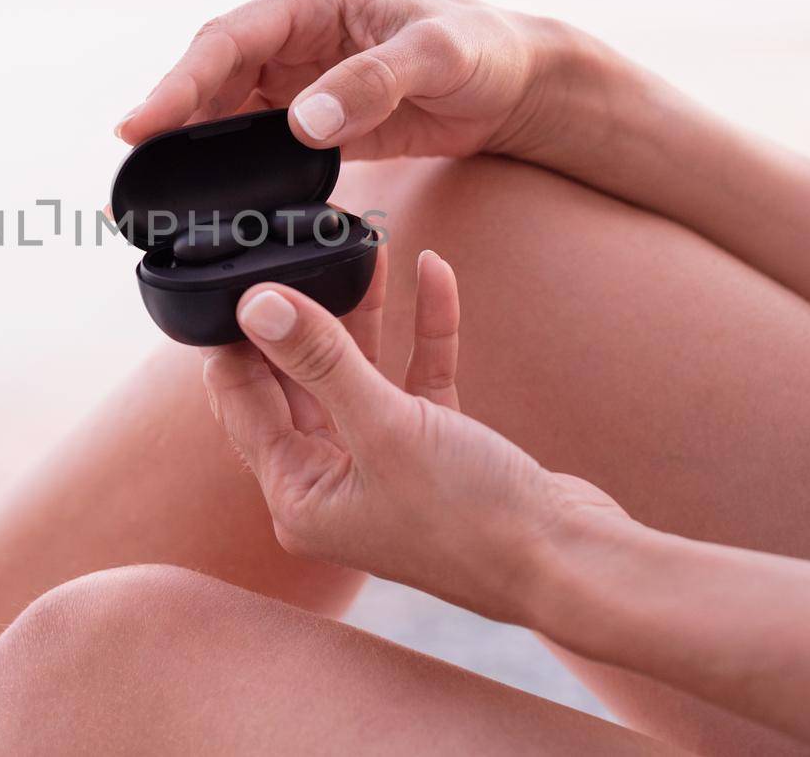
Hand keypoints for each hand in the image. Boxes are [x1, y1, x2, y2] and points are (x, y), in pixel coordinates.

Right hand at [117, 0, 608, 161]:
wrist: (511, 83)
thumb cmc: (479, 51)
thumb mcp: (436, 59)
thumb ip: (371, 84)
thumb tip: (301, 122)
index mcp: (307, 0)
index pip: (224, 41)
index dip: (175, 85)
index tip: (135, 128)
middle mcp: (288, 33)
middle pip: (207, 79)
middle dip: (165, 125)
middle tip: (130, 183)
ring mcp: (291, 76)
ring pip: (219, 114)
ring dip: (188, 152)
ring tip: (154, 203)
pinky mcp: (302, 115)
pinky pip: (248, 142)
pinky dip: (224, 171)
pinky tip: (207, 205)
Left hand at [202, 251, 625, 623]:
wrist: (570, 561)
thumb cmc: (472, 518)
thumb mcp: (383, 427)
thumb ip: (318, 361)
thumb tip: (256, 306)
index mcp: (297, 496)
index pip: (243, 402)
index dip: (239, 337)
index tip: (243, 274)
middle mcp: (331, 484)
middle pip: (297, 381)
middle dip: (304, 314)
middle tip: (304, 252)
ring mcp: (382, 466)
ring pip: (357, 372)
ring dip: (365, 313)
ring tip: (365, 247)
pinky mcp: (434, 449)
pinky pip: (415, 377)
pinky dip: (424, 331)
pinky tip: (433, 273)